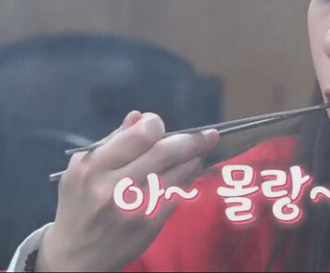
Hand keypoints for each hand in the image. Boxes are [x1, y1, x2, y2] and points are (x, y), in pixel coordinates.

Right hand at [37, 111, 219, 271]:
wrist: (77, 255)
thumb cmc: (81, 203)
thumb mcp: (83, 169)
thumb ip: (112, 141)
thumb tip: (139, 117)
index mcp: (93, 168)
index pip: (139, 136)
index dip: (154, 124)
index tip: (158, 124)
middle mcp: (113, 187)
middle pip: (164, 152)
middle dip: (191, 139)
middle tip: (209, 134)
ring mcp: (135, 207)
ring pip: (177, 172)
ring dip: (195, 157)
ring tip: (202, 149)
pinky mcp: (151, 222)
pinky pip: (178, 191)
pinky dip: (188, 177)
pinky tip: (191, 169)